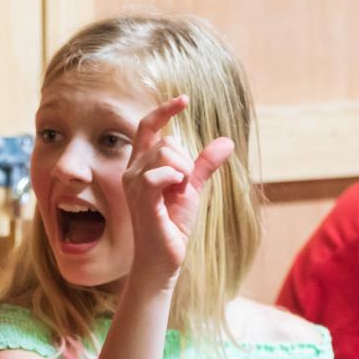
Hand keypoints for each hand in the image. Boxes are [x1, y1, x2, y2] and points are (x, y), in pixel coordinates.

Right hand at [123, 95, 233, 288]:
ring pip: (165, 154)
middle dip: (187, 160)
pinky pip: (158, 175)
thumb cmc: (172, 226)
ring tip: (181, 193)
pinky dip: (175, 178)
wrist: (163, 259)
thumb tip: (226, 140)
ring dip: (184, 170)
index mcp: (140, 168)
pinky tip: (178, 191)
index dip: (163, 111)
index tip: (184, 100)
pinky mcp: (142, 201)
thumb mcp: (191, 189)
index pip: (146, 128)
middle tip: (186, 186)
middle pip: (166, 143)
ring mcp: (135, 187)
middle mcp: (132, 174)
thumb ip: (204, 165)